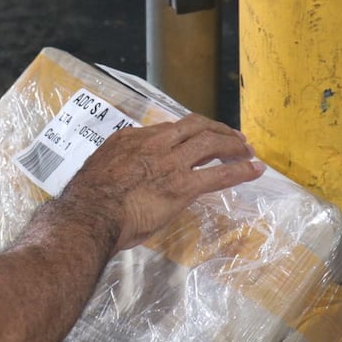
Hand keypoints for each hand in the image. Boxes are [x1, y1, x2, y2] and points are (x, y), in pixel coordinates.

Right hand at [60, 113, 264, 250]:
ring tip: (247, 151)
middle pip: (195, 126)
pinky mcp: (183, 186)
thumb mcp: (99, 172)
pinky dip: (241, 170)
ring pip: (211, 143)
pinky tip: (255, 170)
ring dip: (233, 145)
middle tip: (232, 137)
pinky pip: (219, 174)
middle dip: (217, 129)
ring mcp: (170, 163)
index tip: (197, 137)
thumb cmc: (86, 202)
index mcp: (131, 139)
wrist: (89, 215)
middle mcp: (154, 144)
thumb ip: (117, 169)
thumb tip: (124, 180)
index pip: (167, 128)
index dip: (188, 132)